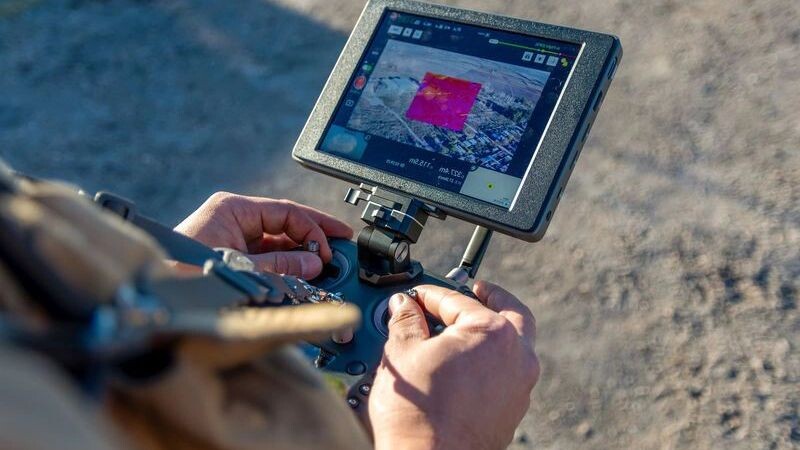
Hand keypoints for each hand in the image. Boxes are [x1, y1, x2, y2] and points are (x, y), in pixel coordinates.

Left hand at [174, 192, 352, 277]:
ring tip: (324, 266)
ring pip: (277, 242)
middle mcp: (233, 218)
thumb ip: (281, 263)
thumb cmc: (182, 273)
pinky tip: (302, 274)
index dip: (313, 228)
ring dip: (300, 253)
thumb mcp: (241, 267)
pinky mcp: (229, 255)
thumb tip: (314, 261)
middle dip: (312, 237)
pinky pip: (265, 256)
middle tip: (340, 246)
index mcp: (233, 208)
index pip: (286, 211)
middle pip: (284, 224)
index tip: (331, 246)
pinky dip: (284, 265)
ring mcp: (230, 237)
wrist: (151, 297)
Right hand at [369, 282, 538, 449]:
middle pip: (510, 313)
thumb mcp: (402, 353)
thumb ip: (405, 321)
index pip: (457, 300)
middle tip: (474, 291)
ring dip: (493, 330)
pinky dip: (490, 361)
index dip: (429, 294)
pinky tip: (464, 365)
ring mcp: (519, 387)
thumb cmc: (419, 413)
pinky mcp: (512, 411)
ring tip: (465, 329)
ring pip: (514, 344)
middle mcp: (517, 357)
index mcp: (493, 332)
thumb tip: (404, 306)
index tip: (414, 297)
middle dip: (489, 299)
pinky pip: (507, 373)